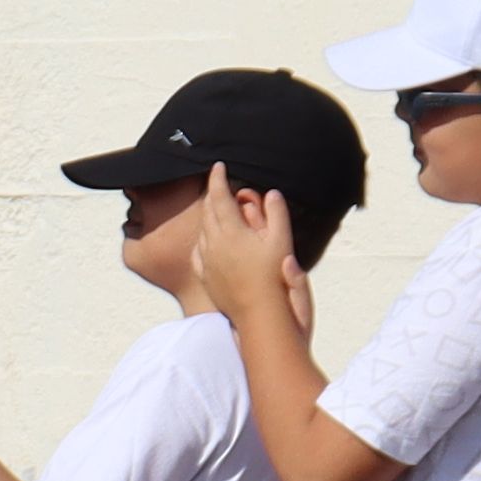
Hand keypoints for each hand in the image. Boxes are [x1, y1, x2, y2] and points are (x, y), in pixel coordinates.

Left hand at [183, 175, 300, 324]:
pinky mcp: (206, 276)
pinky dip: (204, 238)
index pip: (219, 197)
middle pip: (207, 211)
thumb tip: (270, 193)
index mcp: (231, 232)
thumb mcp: (281, 241)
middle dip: (213, 195)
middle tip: (220, 185)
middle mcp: (213, 244)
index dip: (217, 179)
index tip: (218, 166)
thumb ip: (276, 213)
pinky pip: (199, 251)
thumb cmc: (274, 278)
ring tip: (218, 209)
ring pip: (202, 230)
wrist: (258, 314)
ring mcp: (207, 261)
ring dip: (208, 216)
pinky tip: (209, 239)